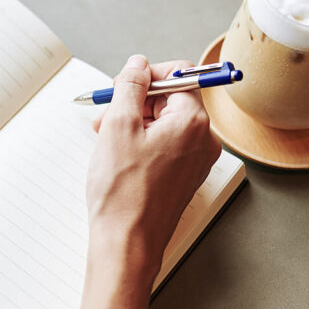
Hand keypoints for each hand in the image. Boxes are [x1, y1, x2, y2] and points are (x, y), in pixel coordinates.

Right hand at [86, 55, 220, 290]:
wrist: (127, 244)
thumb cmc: (123, 192)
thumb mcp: (118, 126)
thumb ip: (130, 86)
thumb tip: (138, 65)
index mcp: (193, 122)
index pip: (179, 75)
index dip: (146, 76)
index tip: (124, 86)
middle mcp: (203, 140)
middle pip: (171, 100)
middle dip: (136, 101)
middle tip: (107, 114)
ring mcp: (195, 162)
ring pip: (166, 124)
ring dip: (135, 122)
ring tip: (105, 137)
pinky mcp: (183, 178)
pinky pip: (166, 147)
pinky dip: (142, 143)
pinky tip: (117, 155)